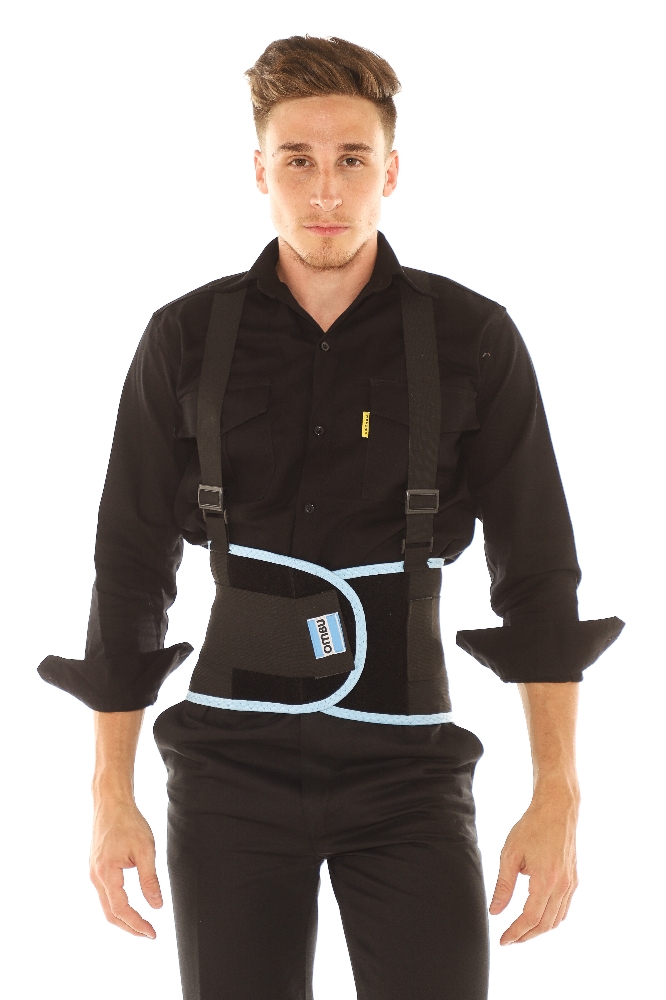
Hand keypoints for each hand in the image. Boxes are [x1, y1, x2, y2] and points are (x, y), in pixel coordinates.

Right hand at [89, 798, 162, 937]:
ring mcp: (94, 873)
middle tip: (149, 934)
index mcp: (106, 873)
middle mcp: (96, 877)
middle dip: (129, 927)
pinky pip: (105, 895)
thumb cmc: (129, 822)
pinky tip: (131, 907)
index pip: (121, 910)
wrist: (111, 803)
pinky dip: (118, 906)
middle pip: (110, 914)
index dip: (137, 924)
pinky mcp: (97, 868)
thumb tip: (156, 906)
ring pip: (106, 906)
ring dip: (123, 919)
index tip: (152, 932)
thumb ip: (150, 880)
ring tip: (142, 924)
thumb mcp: (145, 850)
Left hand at [489, 780, 578, 943]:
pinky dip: (551, 919)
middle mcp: (562, 886)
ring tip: (521, 931)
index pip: (530, 918)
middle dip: (526, 936)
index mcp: (545, 880)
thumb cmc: (531, 827)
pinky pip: (564, 909)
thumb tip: (495, 912)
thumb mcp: (510, 854)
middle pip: (545, 924)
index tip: (503, 940)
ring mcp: (571, 884)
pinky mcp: (574, 880)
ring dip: (539, 930)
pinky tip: (538, 917)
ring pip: (557, 920)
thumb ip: (503, 886)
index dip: (516, 933)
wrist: (557, 809)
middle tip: (510, 939)